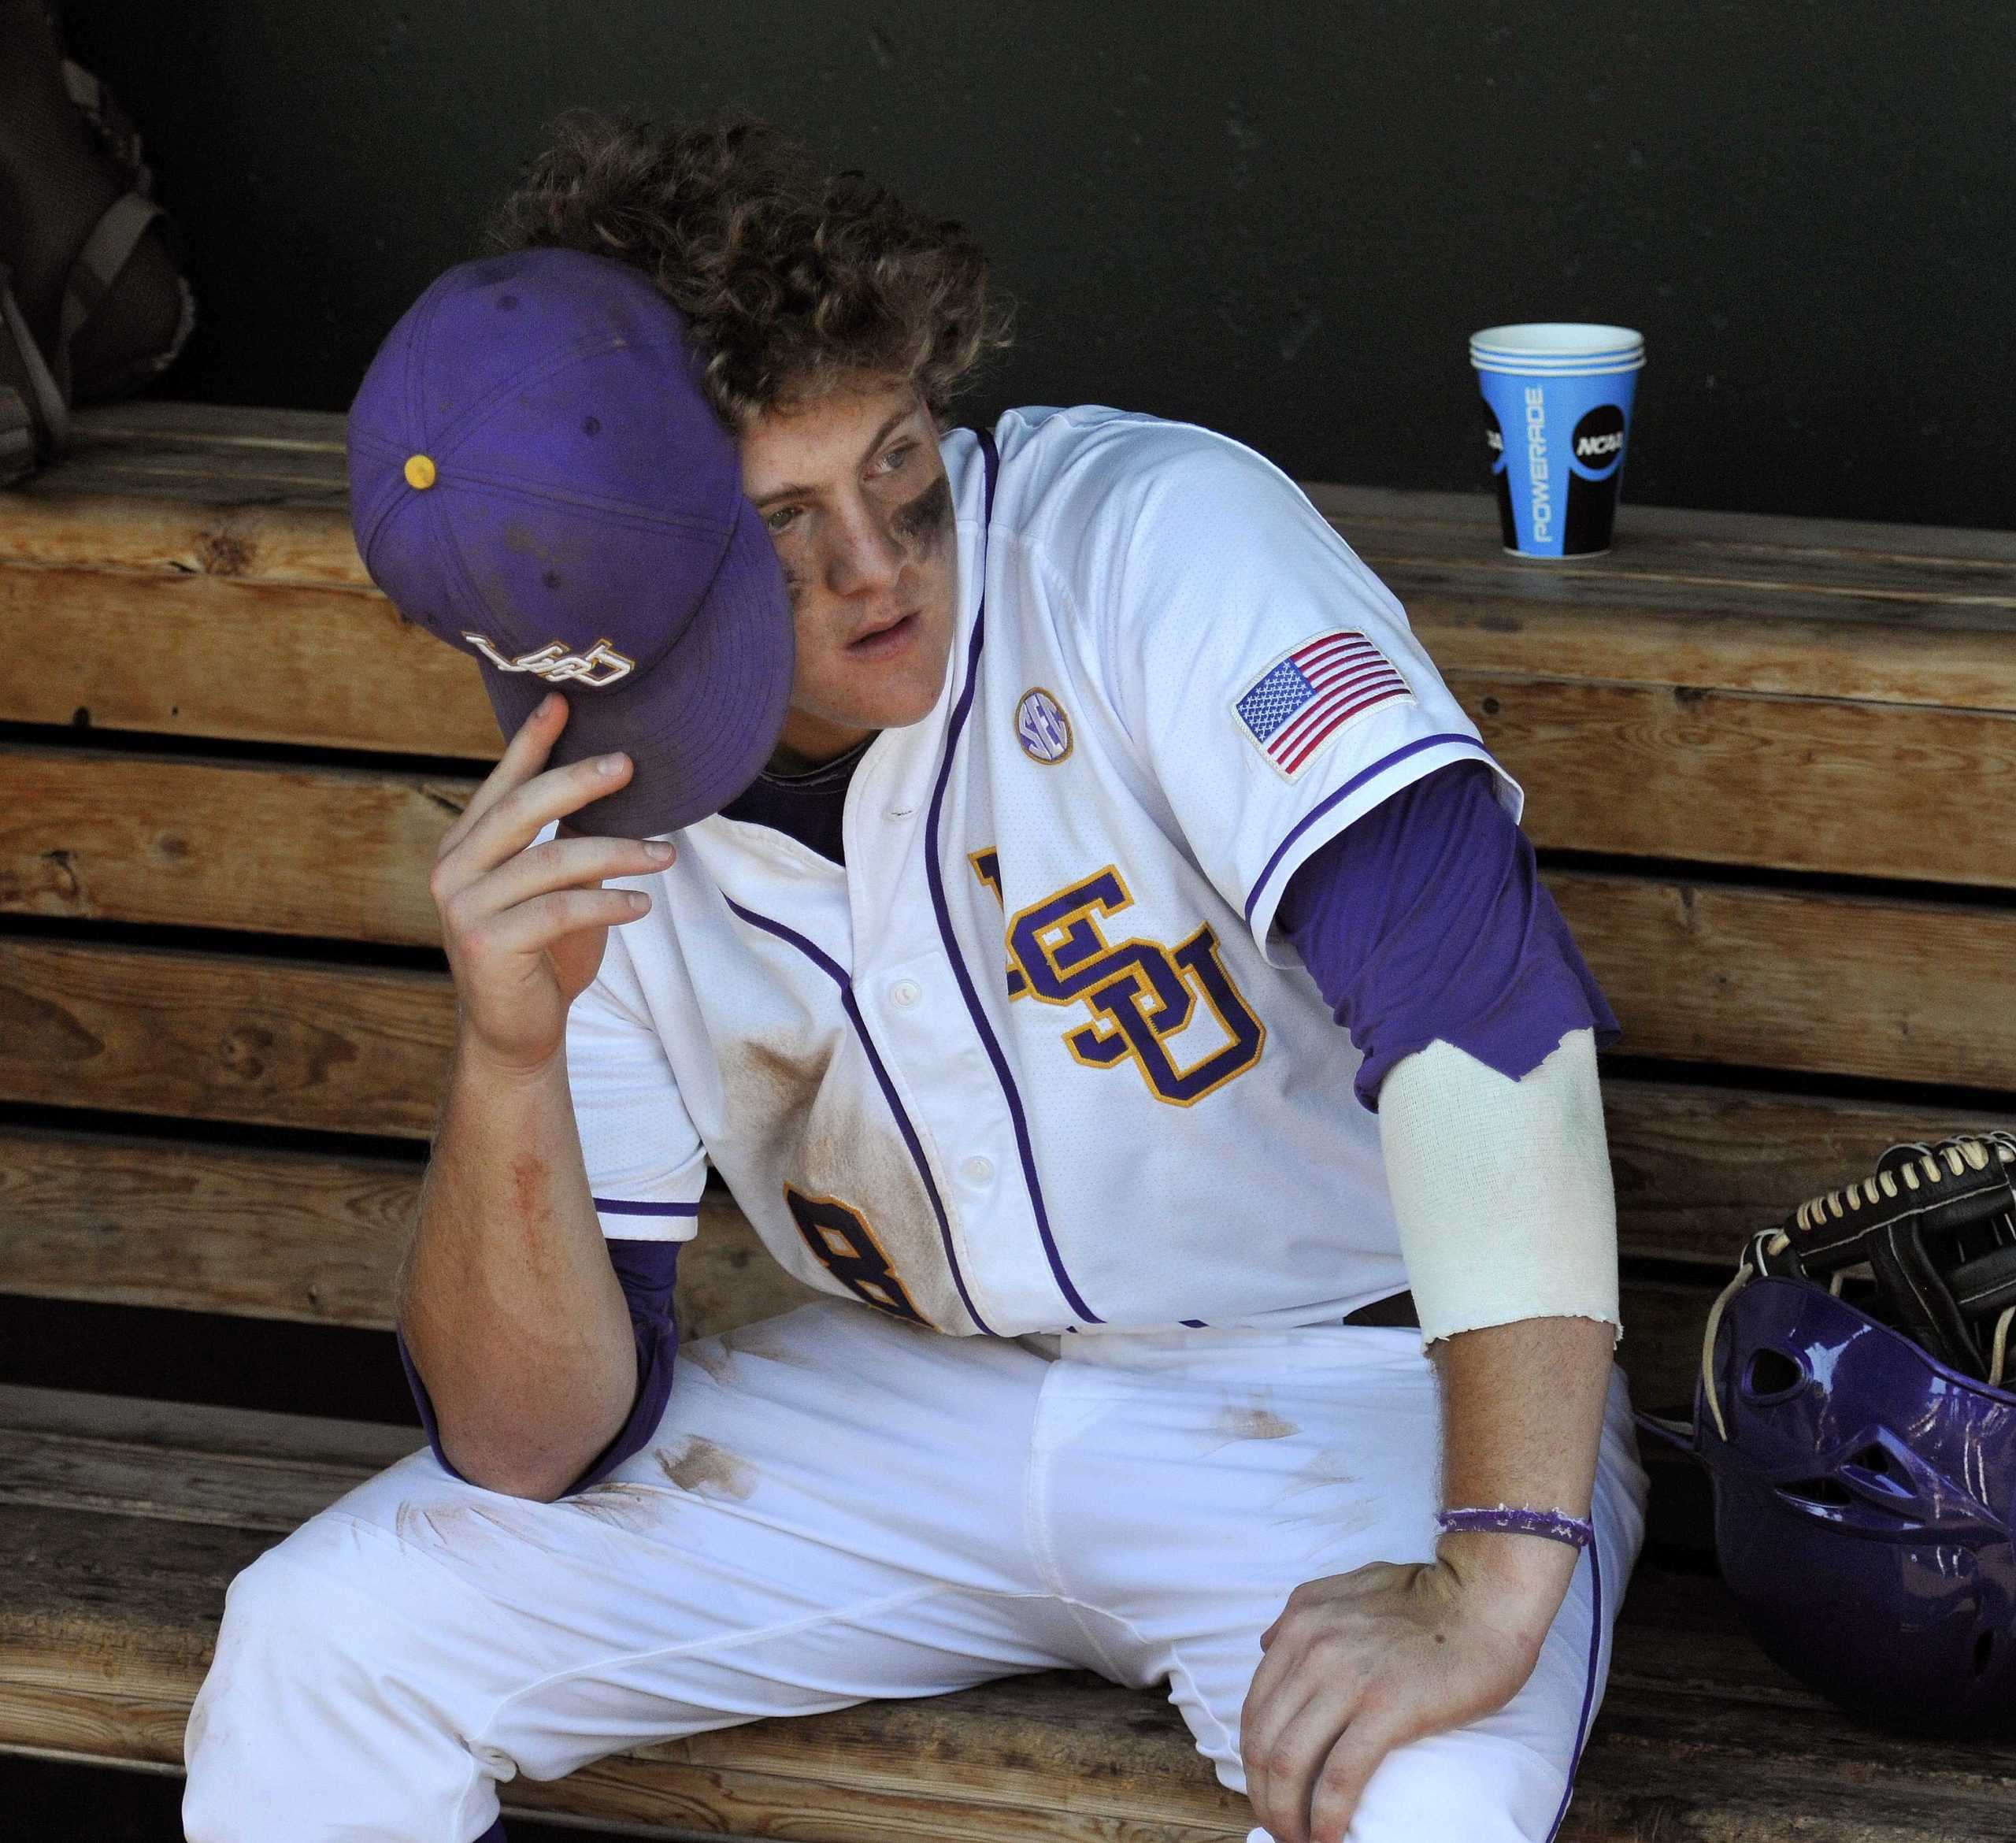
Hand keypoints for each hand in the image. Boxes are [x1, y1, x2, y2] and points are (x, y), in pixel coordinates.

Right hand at [430, 692, 672, 1075]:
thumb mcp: (555, 889)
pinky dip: (606, 902)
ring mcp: (464, 908)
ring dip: (615, 852)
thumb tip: (614, 785)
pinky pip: (557, 909)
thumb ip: (567, 841)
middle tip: (628, 763)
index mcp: (465, 846)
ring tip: (665, 853)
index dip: (530, 742)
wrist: (515, 1031)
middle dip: (576, 781)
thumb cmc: (542, 953)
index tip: (561, 701)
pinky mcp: (487, 944)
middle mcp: (454, 870)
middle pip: (520, 810)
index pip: (501, 785)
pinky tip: (643, 903)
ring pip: (548, 862)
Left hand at [1238, 1554, 1552, 1842]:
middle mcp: (1312, 1648)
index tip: (1269, 1793)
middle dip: (1264, 1797)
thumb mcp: (1349, 1586)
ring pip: (1289, 1764)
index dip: (1254, 1763)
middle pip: (1262, 1742)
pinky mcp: (1386, 1708)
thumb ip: (1304, 1611)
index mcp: (1300, 1624)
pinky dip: (1326, 1818)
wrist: (1484, 1598)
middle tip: (1281, 1828)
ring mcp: (1347, 1679)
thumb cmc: (1426, 1595)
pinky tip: (1329, 1838)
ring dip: (1286, 1815)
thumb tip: (1268, 1643)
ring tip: (1302, 1841)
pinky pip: (1339, 1776)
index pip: (1254, 1709)